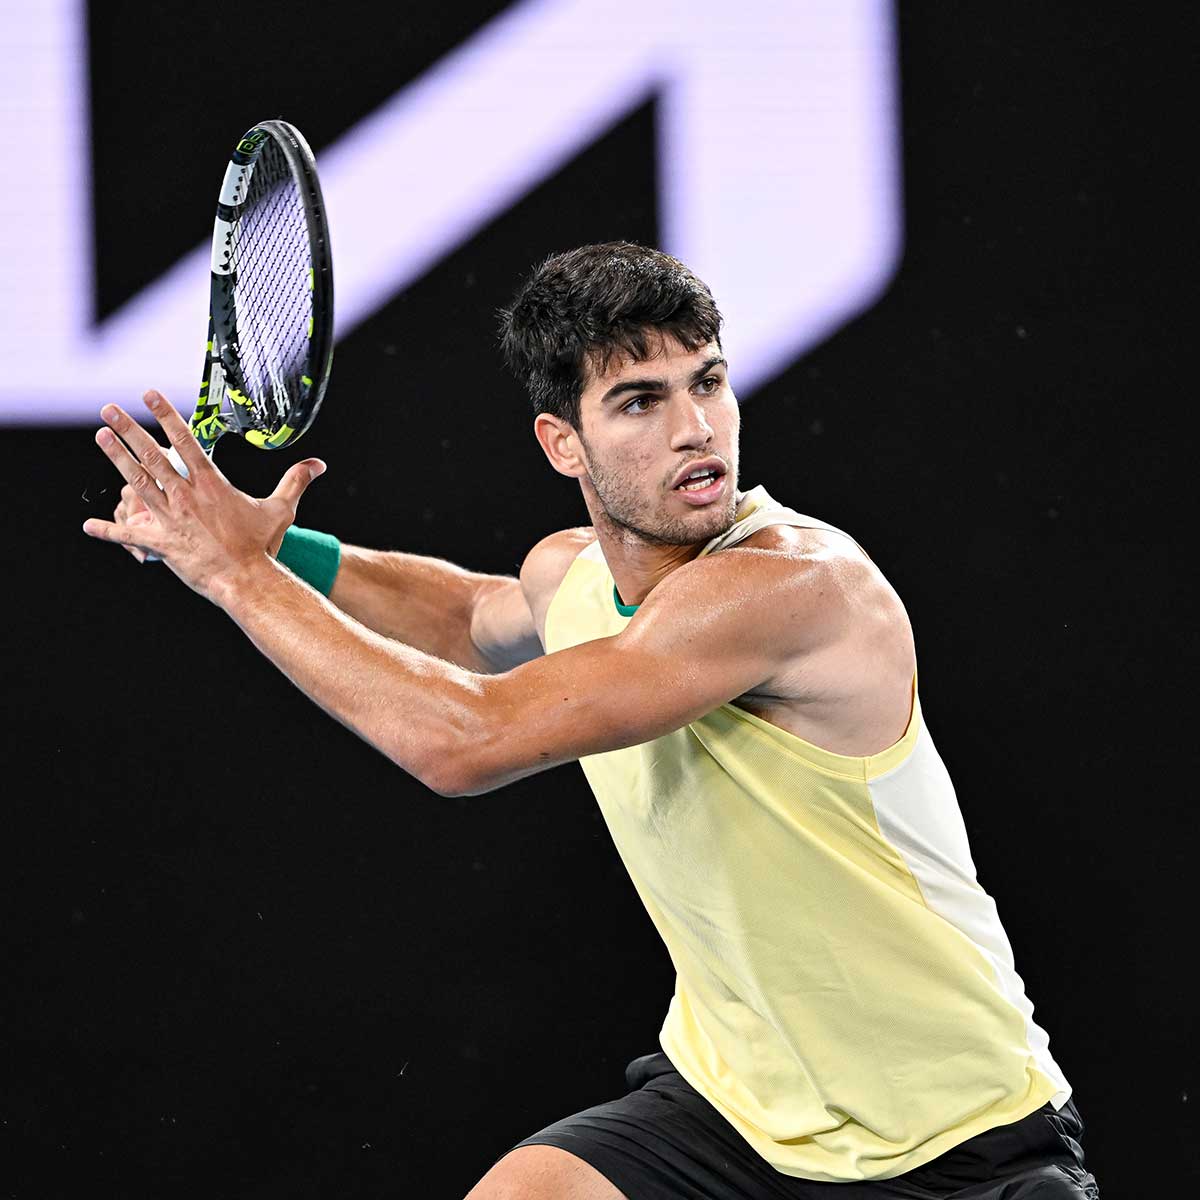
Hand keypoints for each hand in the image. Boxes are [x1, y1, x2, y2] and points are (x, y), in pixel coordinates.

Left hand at [82, 390, 325, 603]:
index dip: (166, 415)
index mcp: (211, 485)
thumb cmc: (262, 546)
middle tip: (108, 409)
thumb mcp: (281, 510)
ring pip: (136, 482)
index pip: (185, 441)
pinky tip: (89, 525)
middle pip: (151, 456)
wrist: (246, 580)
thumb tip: (318, 464)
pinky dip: (108, 531)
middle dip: (128, 429)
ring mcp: (170, 519)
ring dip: (116, 458)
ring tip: (101, 437)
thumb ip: (296, 482)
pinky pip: (129, 535)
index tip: (149, 394)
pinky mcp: (160, 544)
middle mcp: (185, 496)